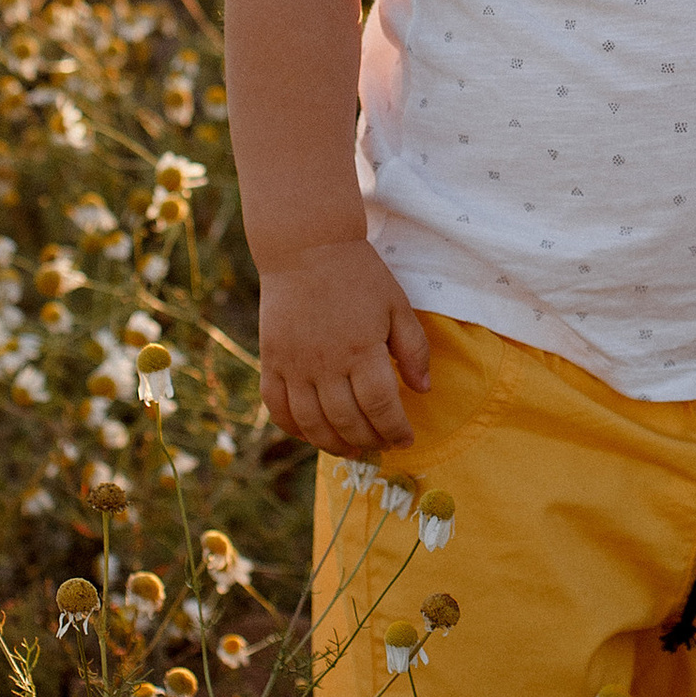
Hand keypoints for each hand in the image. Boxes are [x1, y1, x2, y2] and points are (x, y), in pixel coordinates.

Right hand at [257, 236, 432, 458]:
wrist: (307, 247)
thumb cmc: (359, 275)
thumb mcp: (397, 305)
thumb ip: (413, 349)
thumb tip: (423, 389)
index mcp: (362, 350)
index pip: (381, 407)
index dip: (395, 430)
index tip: (405, 439)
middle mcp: (326, 364)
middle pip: (347, 421)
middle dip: (368, 441)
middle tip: (380, 444)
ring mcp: (294, 365)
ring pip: (312, 424)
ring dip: (333, 445)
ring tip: (351, 449)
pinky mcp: (271, 361)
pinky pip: (277, 409)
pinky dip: (294, 429)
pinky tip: (311, 434)